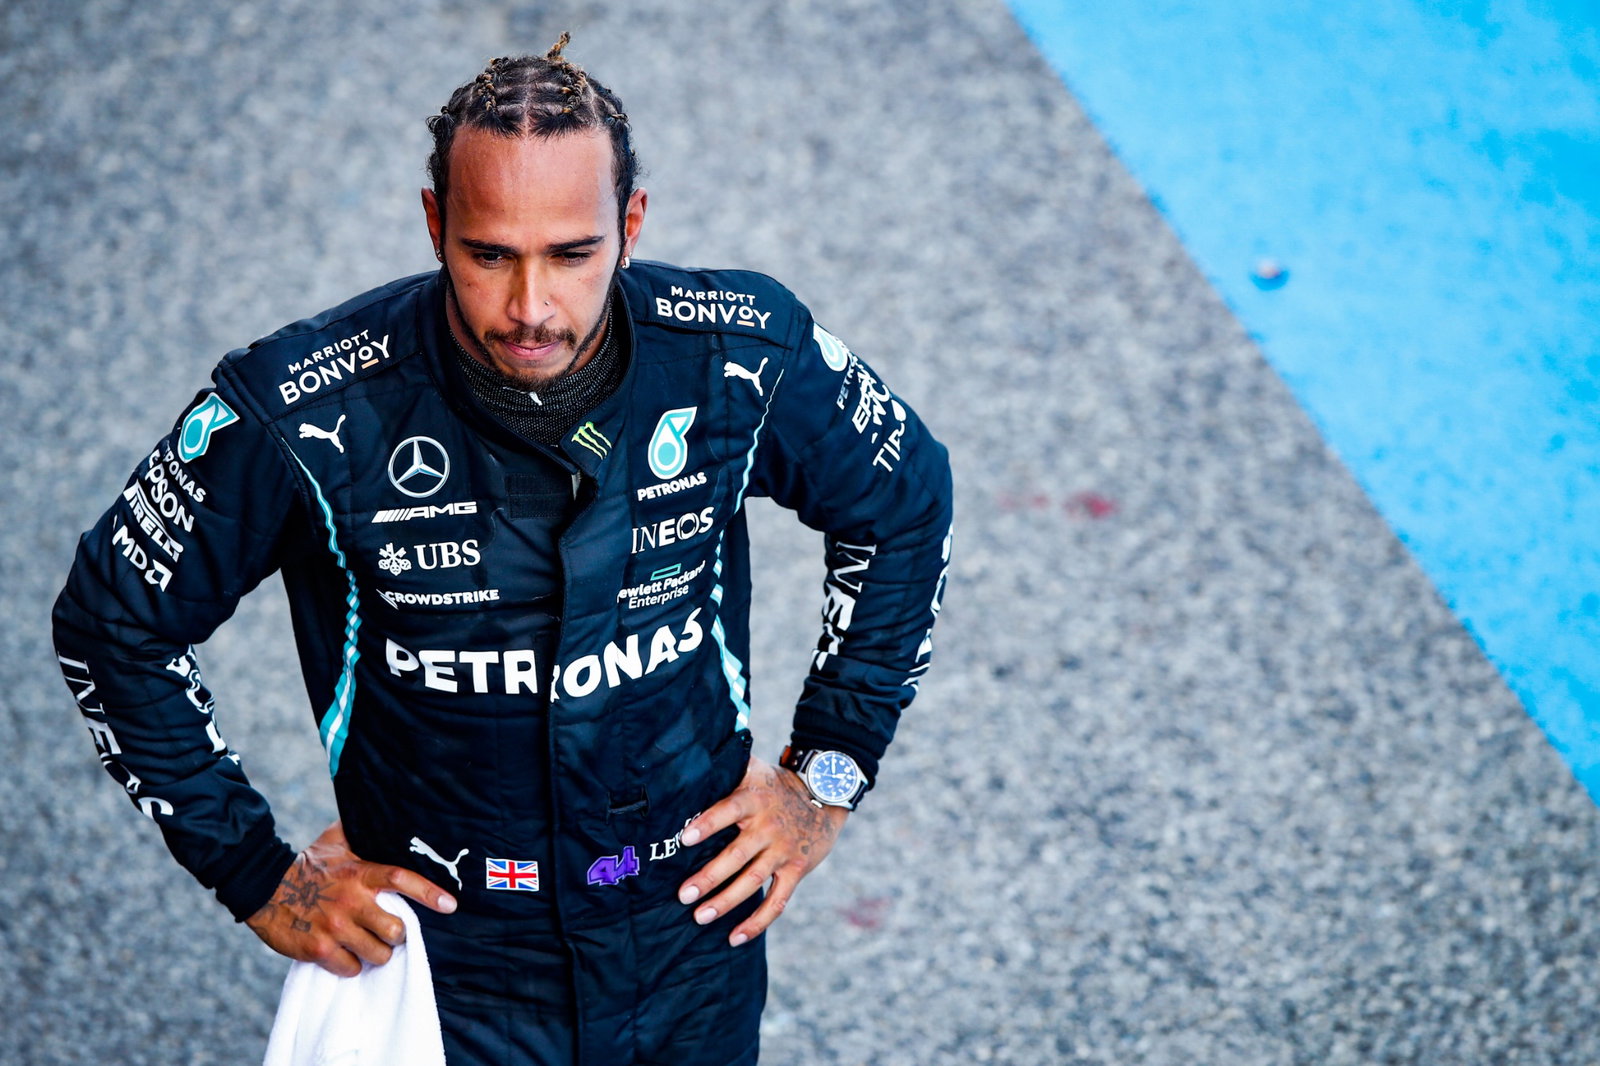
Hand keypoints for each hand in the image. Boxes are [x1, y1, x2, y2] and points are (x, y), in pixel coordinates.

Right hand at [245, 820, 456, 976]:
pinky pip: (350, 968)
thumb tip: (385, 807)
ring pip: (378, 954)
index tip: (450, 905)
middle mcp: (351, 901)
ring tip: (369, 945)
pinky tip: (345, 954)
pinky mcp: (318, 950)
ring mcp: (334, 927)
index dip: (429, 893)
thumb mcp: (337, 840)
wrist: (262, 886)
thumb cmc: (308, 863)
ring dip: (377, 953)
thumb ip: (363, 829)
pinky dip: (351, 966)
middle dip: (397, 935)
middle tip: (389, 931)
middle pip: (396, 930)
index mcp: (360, 873)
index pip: (402, 880)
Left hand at [676, 755, 847, 945]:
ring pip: (753, 881)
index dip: (708, 824)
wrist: (825, 794)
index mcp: (754, 799)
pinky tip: (734, 937)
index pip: (728, 811)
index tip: (684, 839)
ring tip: (699, 917)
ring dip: (725, 902)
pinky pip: (777, 901)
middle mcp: (769, 826)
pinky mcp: (797, 870)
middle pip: (737, 855)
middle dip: (709, 877)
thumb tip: (689, 764)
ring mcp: (784, 851)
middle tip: (683, 895)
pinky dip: (757, 922)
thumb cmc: (775, 784)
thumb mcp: (754, 769)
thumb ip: (727, 767)